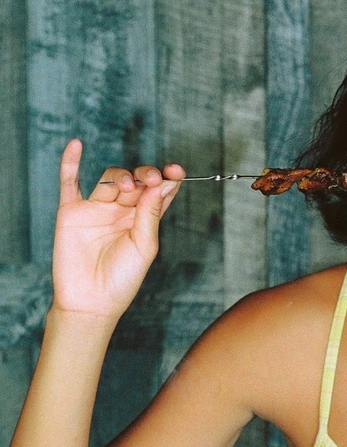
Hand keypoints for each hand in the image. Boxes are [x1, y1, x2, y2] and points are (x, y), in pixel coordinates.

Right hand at [51, 139, 184, 319]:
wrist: (92, 302)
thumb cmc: (122, 280)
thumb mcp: (144, 246)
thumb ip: (150, 215)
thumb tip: (160, 185)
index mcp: (143, 220)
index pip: (158, 192)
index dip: (168, 178)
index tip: (176, 170)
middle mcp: (121, 212)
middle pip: (136, 181)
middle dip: (145, 175)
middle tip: (152, 179)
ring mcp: (96, 210)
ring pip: (109, 179)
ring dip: (121, 176)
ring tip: (129, 186)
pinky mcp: (72, 212)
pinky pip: (69, 182)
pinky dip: (70, 162)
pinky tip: (76, 145)